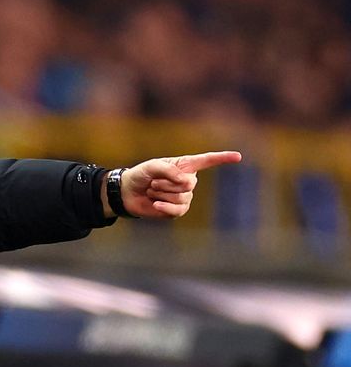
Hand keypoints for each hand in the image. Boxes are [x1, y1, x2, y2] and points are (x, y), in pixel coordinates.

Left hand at [106, 151, 242, 218]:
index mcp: (185, 165)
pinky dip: (164, 206)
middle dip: (167, 183)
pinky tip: (155, 204)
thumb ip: (169, 170)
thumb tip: (186, 181)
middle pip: (189, 183)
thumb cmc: (140, 175)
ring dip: (161, 193)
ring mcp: (184, 196)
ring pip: (181, 197)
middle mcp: (188, 180)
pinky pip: (178, 210)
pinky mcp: (177, 210)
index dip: (223, 158)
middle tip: (153, 182)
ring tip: (152, 190)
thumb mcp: (152, 166)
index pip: (207, 161)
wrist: (128, 193)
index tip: (238, 157)